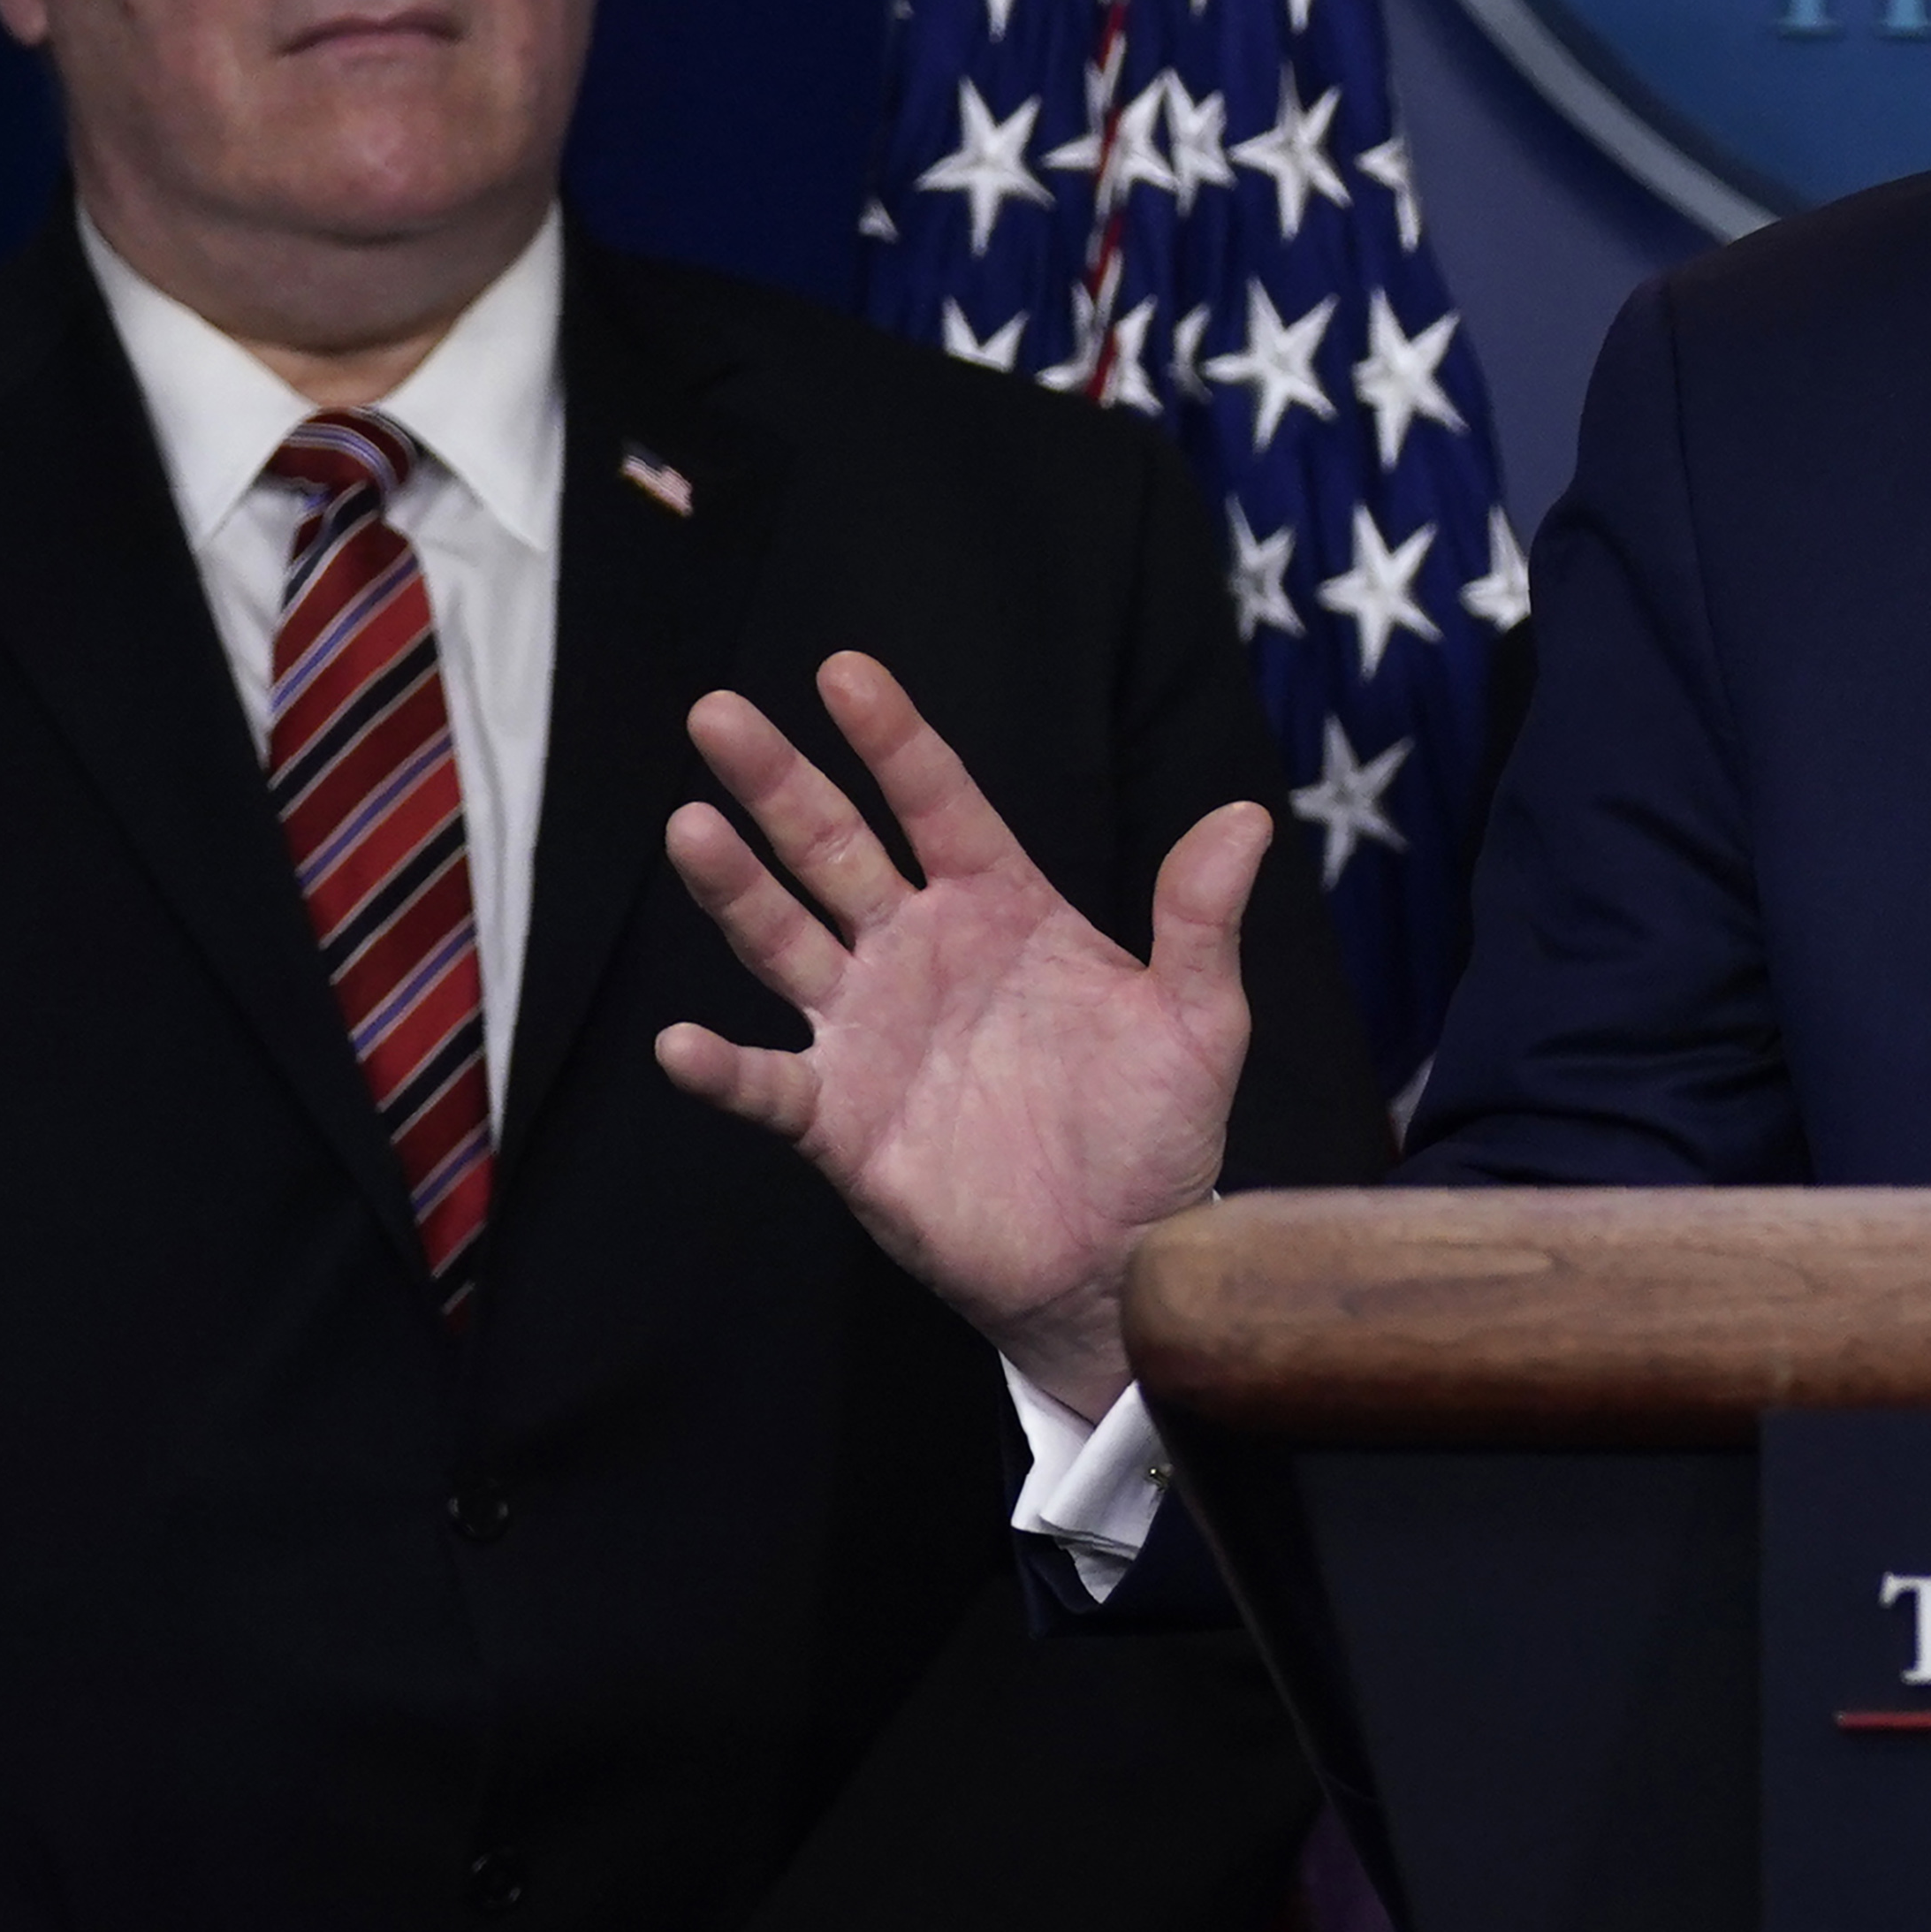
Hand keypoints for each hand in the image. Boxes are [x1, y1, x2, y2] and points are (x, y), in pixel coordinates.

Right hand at [651, 651, 1259, 1417]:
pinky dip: (723, 1068)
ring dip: (734, 887)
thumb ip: (1202, 920)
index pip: (937, 802)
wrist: (1119, 1259)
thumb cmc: (1156, 1132)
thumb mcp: (1197, 1020)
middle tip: (717, 714)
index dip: (892, 739)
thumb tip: (1249, 817)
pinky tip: (681, 1042)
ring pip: (784, 939)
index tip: (843, 672)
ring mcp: (871, 1031)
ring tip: (691, 828)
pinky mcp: (841, 1120)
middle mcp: (920, 951)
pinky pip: (770, 1085)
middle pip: (834, 847)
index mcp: (1001, 907)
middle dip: (778, 782)